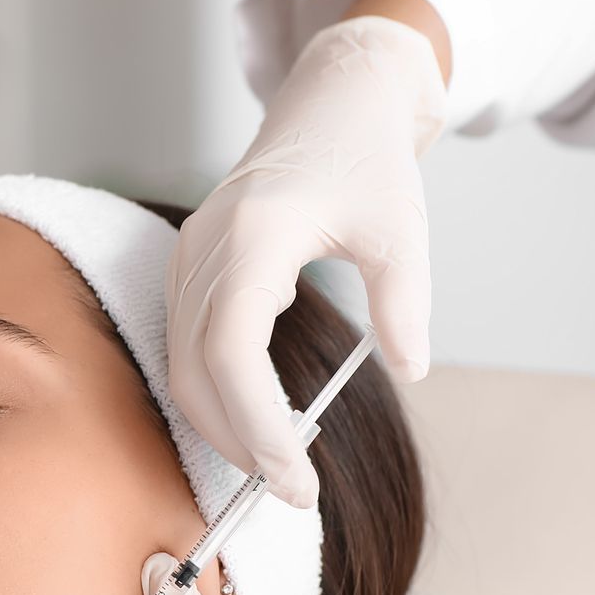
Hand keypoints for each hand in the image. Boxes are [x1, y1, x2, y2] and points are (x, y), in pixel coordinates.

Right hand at [165, 14, 446, 508]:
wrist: (329, 103)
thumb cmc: (365, 157)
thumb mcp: (402, 228)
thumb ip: (404, 301)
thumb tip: (412, 368)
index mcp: (254, 235)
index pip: (231, 352)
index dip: (255, 424)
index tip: (295, 475)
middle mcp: (206, 250)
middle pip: (196, 372)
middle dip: (239, 443)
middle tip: (295, 491)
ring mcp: (188, 260)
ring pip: (181, 368)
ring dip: (223, 427)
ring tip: (279, 466)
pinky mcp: (189, 270)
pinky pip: (185, 350)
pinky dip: (215, 396)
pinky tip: (257, 423)